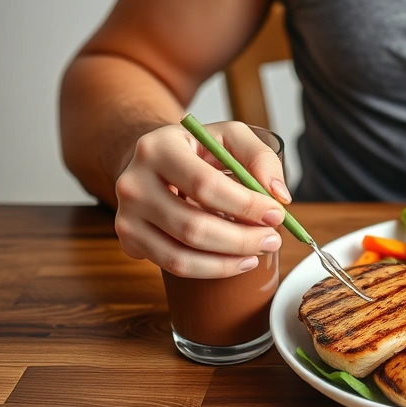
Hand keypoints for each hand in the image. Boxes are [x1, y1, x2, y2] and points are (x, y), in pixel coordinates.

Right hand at [114, 121, 291, 277]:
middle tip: (273, 240)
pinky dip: (210, 269)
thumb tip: (279, 195)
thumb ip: (260, 156)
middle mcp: (133, 183)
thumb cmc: (197, 150)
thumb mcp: (230, 136)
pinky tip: (234, 261)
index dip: (246, 205)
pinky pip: (173, 266)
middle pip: (192, 226)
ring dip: (228, 262)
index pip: (205, 185)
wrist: (155, 161)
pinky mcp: (129, 240)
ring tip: (258, 253)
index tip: (277, 214)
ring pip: (181, 256)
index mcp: (158, 148)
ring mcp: (126, 215)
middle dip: (241, 240)